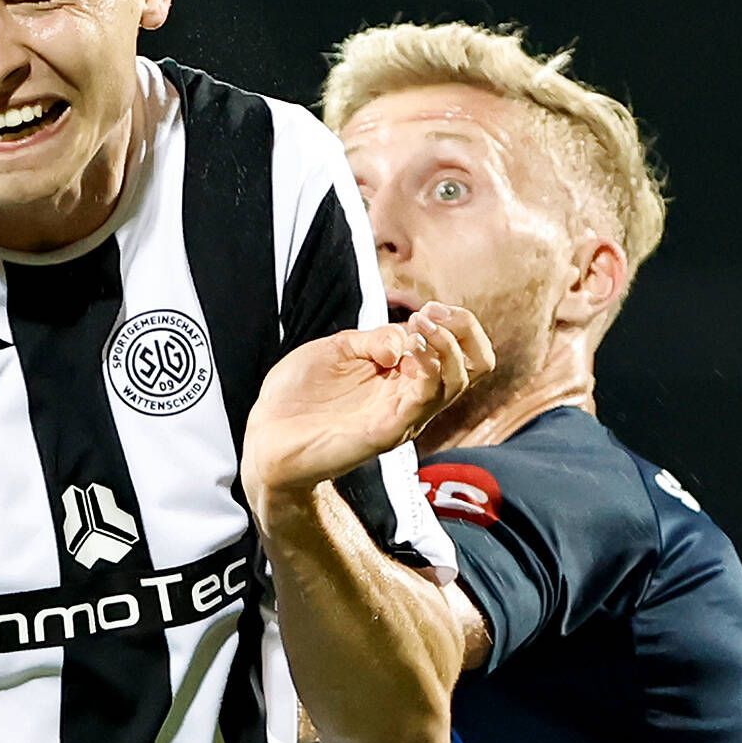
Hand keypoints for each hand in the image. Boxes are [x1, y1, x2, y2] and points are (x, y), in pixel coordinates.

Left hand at [241, 303, 492, 504]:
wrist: (266, 434)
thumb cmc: (299, 394)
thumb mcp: (339, 349)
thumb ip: (376, 339)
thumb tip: (408, 336)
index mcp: (405, 376)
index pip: (462, 352)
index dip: (456, 323)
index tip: (427, 308)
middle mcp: (412, 398)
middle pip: (475, 367)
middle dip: (463, 330)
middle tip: (429, 314)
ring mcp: (402, 416)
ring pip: (456, 382)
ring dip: (444, 345)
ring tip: (418, 327)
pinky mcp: (386, 433)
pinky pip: (424, 401)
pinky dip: (425, 370)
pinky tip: (404, 353)